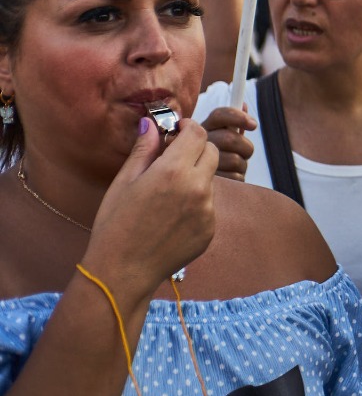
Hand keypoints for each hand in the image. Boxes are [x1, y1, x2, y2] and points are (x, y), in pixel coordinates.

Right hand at [82, 119, 217, 299]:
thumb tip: (152, 124)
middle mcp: (198, 188)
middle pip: (212, 152)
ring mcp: (208, 210)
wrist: (122, 271)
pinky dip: (196, 202)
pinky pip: (209, 205)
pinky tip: (172, 217)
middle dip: (196, 148)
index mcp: (173, 171)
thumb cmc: (116, 225)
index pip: (197, 133)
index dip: (188, 127)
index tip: (177, 131)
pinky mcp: (211, 229)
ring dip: (196, 176)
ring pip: (211, 178)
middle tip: (174, 158)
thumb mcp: (124, 182)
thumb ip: (144, 150)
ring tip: (168, 194)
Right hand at [201, 106, 256, 180]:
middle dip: (245, 147)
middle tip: (244, 153)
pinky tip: (228, 178)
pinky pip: (236, 177)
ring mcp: (199, 166)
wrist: (191, 187)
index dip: (238, 116)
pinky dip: (238, 177)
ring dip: (241, 164)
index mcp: (202, 131)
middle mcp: (198, 145)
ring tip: (232, 168)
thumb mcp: (221, 138)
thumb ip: (232, 123)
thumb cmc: (214, 158)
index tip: (254, 124)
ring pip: (236, 159)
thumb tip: (243, 104)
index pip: (219, 115)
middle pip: (231, 138)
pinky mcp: (207, 184)